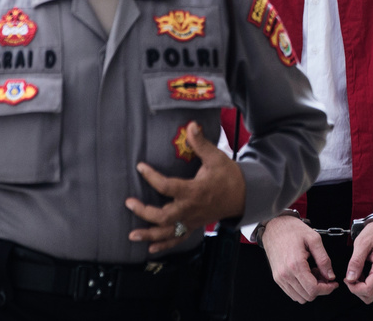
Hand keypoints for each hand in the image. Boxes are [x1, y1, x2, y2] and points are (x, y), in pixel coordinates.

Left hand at [125, 121, 245, 253]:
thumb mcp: (215, 157)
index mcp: (194, 191)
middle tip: (129, 203)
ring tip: (132, 235)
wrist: (243, 195)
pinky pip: (178, 239)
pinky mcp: (193, 226)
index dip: (151, 177)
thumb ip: (201, 143)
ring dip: (149, 235)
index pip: (167, 186)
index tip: (140, 167)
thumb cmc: (227, 175)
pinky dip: (164, 245)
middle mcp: (190, 209)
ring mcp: (192, 220)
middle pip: (163, 216)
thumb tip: (191, 125)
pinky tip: (150, 249)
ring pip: (168, 233)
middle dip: (144, 212)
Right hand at [260, 215, 338, 302]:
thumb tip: (330, 276)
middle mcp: (285, 274)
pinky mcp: (277, 278)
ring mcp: (280, 277)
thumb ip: (324, 259)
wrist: (274, 225)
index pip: (313, 289)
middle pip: (308, 296)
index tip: (333, 283)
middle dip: (320, 289)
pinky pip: (291, 293)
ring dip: (310, 290)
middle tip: (324, 276)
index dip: (327, 289)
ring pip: (299, 297)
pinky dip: (301, 289)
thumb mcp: (314, 239)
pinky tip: (305, 275)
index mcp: (296, 264)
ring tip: (314, 274)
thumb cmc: (292, 229)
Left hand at [344, 219, 372, 303]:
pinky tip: (361, 273)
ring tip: (355, 273)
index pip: (368, 290)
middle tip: (349, 276)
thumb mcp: (362, 243)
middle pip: (370, 296)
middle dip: (356, 289)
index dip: (354, 288)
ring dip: (361, 288)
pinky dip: (366, 285)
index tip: (347, 278)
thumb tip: (350, 278)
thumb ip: (355, 262)